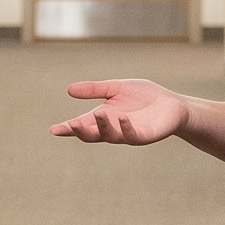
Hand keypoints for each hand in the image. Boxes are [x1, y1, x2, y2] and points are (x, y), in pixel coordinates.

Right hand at [49, 80, 189, 145]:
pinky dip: (125, 127)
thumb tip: (69, 90)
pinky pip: (132, 135)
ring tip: (99, 113)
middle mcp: (112, 129)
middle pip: (92, 135)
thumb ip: (95, 90)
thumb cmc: (143, 97)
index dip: (67, 129)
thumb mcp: (116, 88)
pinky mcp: (143, 136)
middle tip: (71, 125)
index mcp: (103, 118)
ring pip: (110, 136)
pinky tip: (122, 117)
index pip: (81, 125)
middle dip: (81, 131)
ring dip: (103, 126)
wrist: (171, 104)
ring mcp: (127, 134)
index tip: (53, 130)